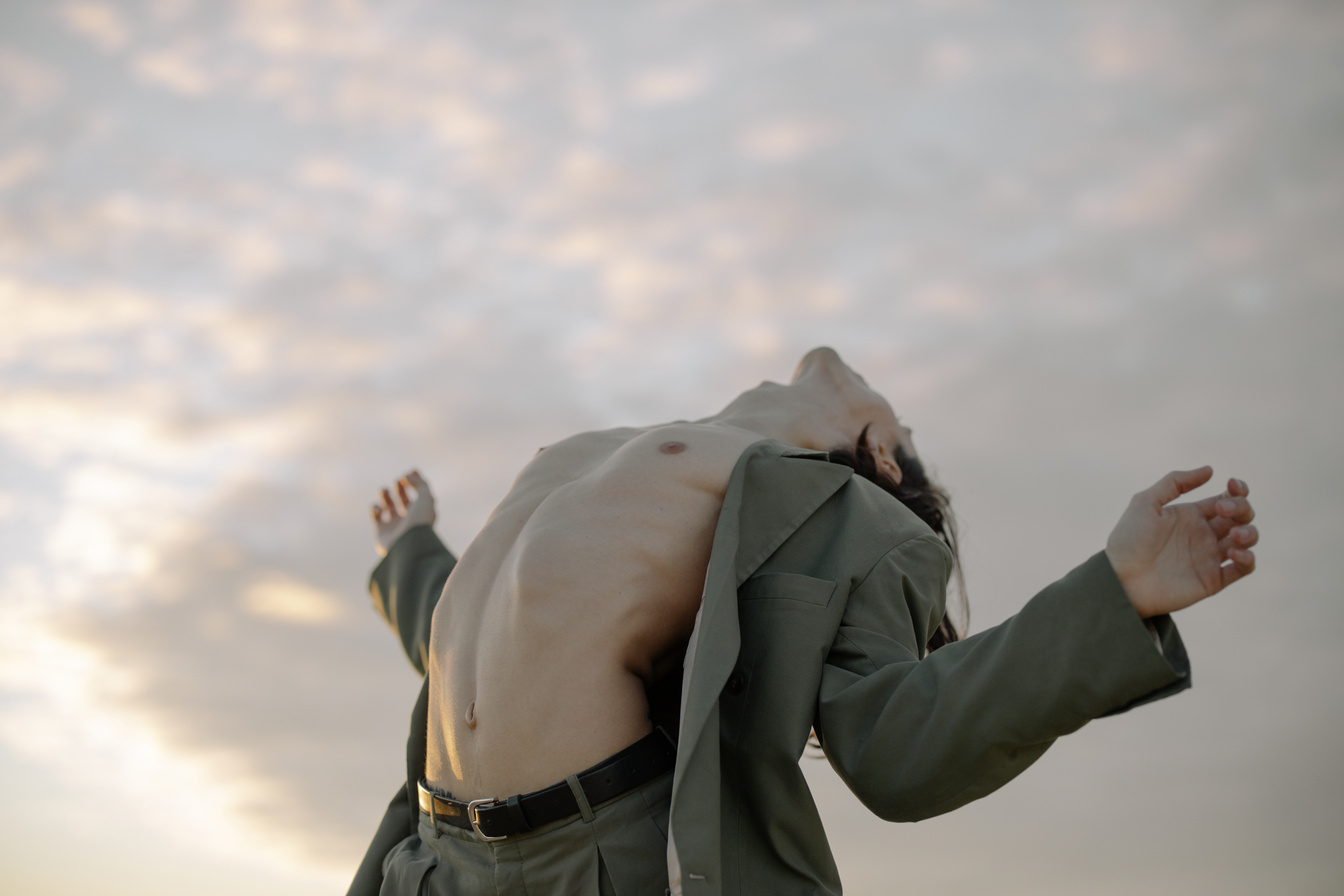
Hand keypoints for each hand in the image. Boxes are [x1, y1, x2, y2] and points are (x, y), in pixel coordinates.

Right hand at [371, 470, 435, 556]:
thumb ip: (420, 483)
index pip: (418, 493)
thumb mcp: (426, 497)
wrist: (408, 545)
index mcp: (422, 511)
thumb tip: (409, 474)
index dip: (413, 481)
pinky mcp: (381, 532)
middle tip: (397, 482)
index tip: (408, 473)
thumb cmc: (420, 521)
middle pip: (403, 498)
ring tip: (384, 491)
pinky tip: (380, 510)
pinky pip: (375, 516)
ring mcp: (395, 525)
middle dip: (399, 487)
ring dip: (384, 494)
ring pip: (387, 505)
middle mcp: (409, 519)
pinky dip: (375, 508)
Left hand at [1105, 467, 1257, 617]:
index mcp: (1191, 515)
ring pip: (1247, 539)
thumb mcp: (1145, 502)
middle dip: (1241, 507)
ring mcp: (1210, 557)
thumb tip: (1210, 469)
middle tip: (1222, 510)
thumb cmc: (1128, 540)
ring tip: (1234, 534)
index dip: (1237, 489)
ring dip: (1249, 532)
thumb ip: (1175, 482)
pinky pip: (1243, 568)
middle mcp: (1204, 534)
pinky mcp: (1213, 580)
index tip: (1231, 485)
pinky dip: (1248, 559)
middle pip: (1241, 516)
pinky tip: (1234, 552)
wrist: (1120, 579)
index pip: (1226, 498)